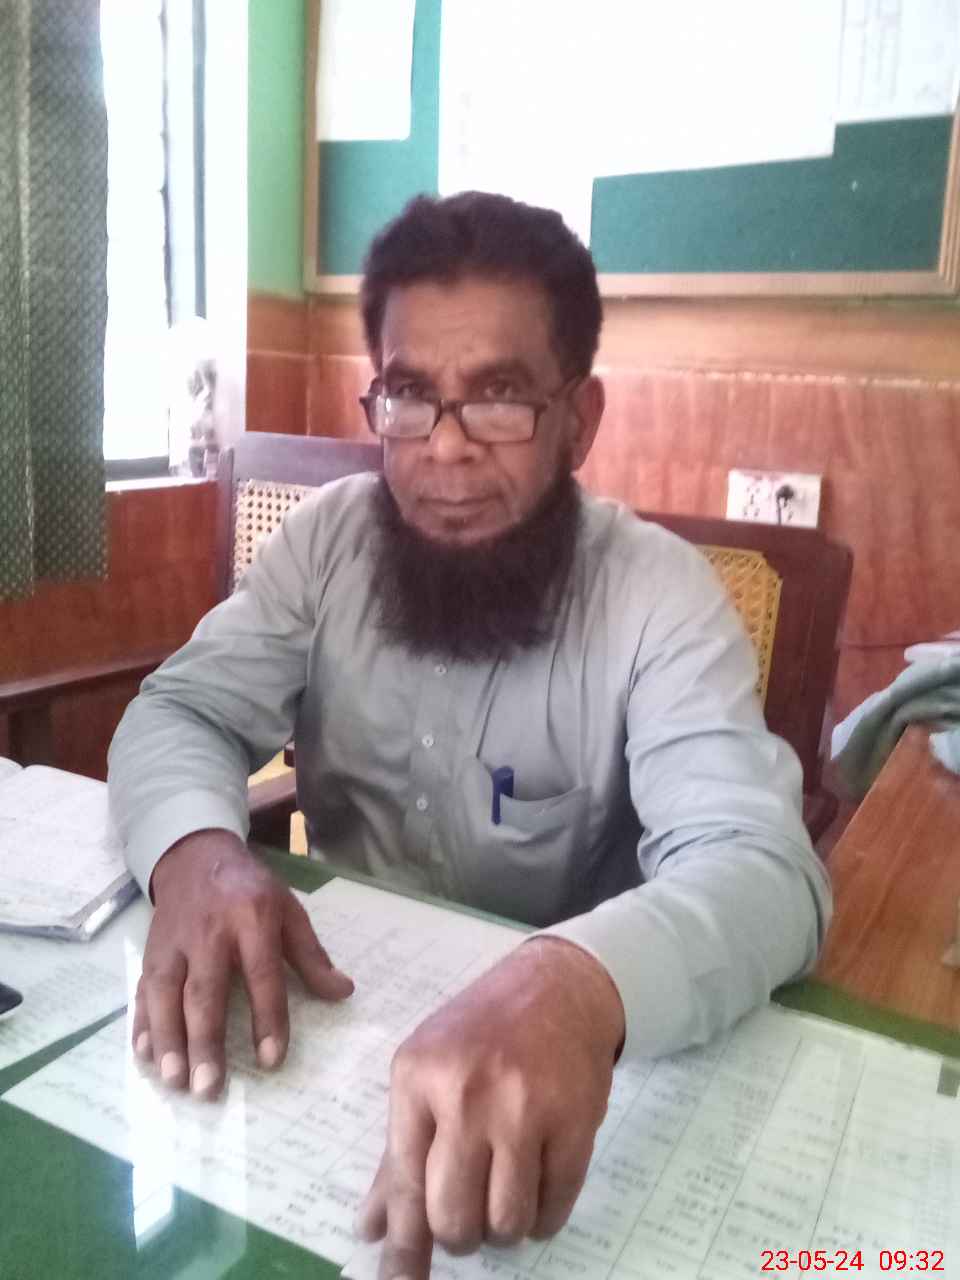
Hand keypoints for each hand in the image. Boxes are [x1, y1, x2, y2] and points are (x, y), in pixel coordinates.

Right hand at [133, 828, 352, 1098]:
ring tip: (175, 1081)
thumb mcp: (288, 910)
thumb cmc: (250, 891)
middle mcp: (210, 933)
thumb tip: (343, 992)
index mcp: (252, 920)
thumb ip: (312, 955)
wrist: (197, 856)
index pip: (261, 974)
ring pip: (167, 994)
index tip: (271, 1060)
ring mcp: (174, 943)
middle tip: (208, 1087)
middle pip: (205, 991)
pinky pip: (142, 990)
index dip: (267, 1018)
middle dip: (205, 1040)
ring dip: (168, 1040)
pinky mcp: (150, 951)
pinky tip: (144, 1055)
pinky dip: (142, 1022)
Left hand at [356, 937, 623, 1279]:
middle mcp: (467, 1093)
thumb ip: (399, 1153)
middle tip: (469, 1213)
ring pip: (506, 1223)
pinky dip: (542, 1216)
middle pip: (454, 1218)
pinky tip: (538, 1183)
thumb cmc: (482, 1033)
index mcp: (418, 1077)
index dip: (403, 1249)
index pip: (405, 1184)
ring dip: (503, 1229)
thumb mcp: (427, 1073)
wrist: (558, 987)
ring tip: (504, 1193)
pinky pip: (553, 1209)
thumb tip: (370, 1229)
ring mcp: (524, 1107)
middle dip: (460, 1235)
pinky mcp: (574, 1121)